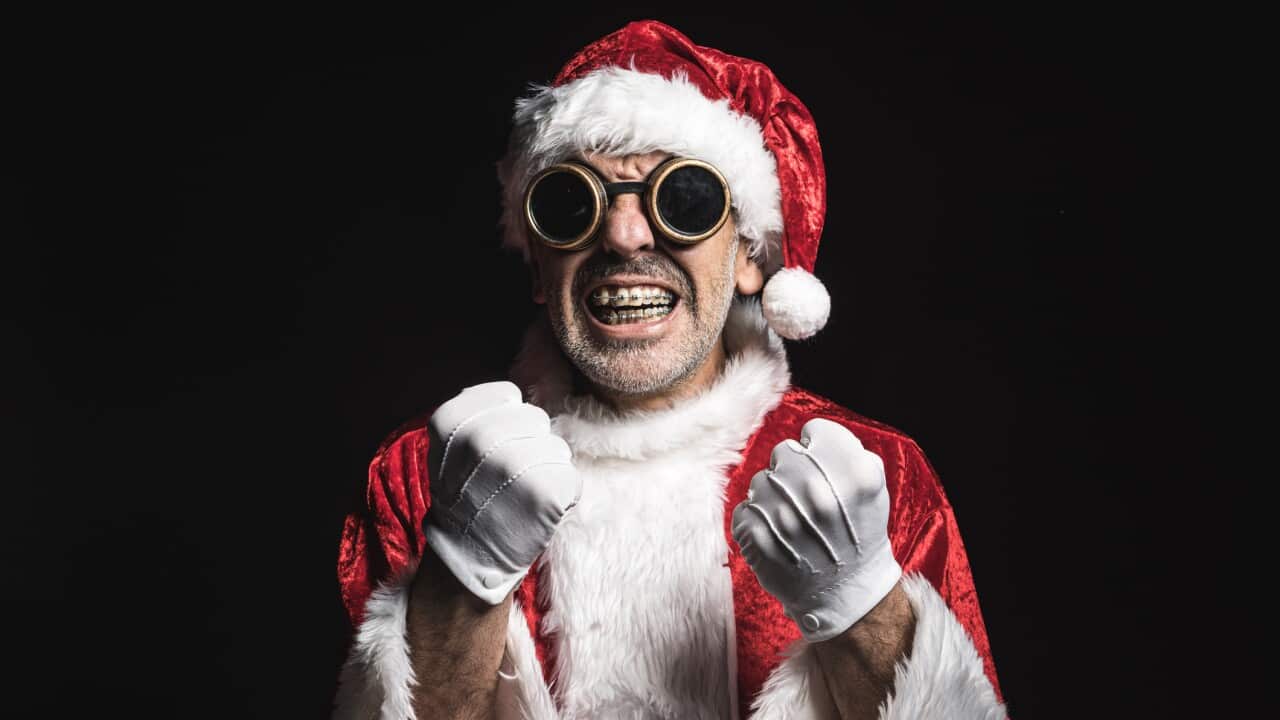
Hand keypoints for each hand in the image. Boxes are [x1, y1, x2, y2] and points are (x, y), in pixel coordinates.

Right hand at [423, 381, 580, 604]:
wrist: (469, 556)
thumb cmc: (467, 494)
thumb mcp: (453, 443)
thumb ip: (479, 409)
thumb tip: (525, 372)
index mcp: (454, 419)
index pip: (509, 396)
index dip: (506, 423)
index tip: (489, 453)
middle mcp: (482, 438)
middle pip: (536, 419)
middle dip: (530, 445)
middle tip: (507, 479)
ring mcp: (516, 465)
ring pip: (557, 447)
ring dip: (547, 471)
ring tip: (520, 496)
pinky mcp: (548, 492)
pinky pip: (571, 476)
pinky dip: (562, 495)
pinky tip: (537, 510)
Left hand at [731, 418, 901, 642]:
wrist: (845, 594)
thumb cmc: (858, 538)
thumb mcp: (873, 491)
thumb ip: (848, 454)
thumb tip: (812, 438)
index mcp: (853, 473)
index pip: (816, 431)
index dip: (820, 448)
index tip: (823, 467)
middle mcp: (816, 488)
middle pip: (785, 451)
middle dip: (794, 470)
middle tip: (807, 499)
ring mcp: (781, 512)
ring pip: (761, 480)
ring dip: (774, 497)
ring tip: (793, 522)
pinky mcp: (755, 534)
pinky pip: (745, 509)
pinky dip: (758, 522)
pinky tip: (778, 537)